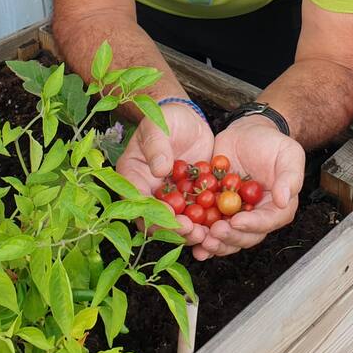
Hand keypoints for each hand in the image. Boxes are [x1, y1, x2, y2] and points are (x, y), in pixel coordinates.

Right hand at [116, 102, 214, 246]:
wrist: (187, 118)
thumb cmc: (165, 118)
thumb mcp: (158, 126)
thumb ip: (156, 146)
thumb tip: (159, 169)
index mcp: (133, 176)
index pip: (139, 200)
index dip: (154, 213)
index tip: (173, 217)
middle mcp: (148, 192)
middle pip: (157, 218)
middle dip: (174, 229)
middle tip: (194, 232)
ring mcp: (169, 197)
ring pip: (177, 221)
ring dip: (191, 231)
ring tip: (208, 235)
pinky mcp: (189, 197)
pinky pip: (195, 214)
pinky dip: (205, 223)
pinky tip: (220, 227)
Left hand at [193, 117, 304, 259]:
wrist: (246, 133)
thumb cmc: (271, 143)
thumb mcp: (289, 154)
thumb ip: (290, 177)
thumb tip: (284, 200)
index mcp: (277, 208)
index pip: (267, 222)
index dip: (252, 225)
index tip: (237, 221)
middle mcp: (256, 217)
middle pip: (245, 236)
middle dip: (229, 238)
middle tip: (215, 232)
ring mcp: (234, 215)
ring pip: (225, 237)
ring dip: (213, 243)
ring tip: (201, 240)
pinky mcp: (215, 210)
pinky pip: (206, 225)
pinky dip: (198, 233)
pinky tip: (188, 235)